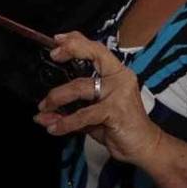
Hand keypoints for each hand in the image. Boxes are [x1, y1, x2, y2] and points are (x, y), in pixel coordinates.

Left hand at [34, 32, 162, 166]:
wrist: (144, 146)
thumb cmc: (120, 127)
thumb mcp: (92, 116)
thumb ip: (69, 111)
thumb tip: (42, 113)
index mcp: (116, 73)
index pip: (97, 49)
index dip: (76, 41)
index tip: (57, 42)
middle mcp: (119, 78)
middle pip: (95, 54)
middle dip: (72, 49)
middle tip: (54, 56)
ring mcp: (119, 93)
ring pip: (80, 87)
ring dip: (57, 97)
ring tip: (44, 107)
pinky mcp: (115, 111)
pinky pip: (84, 114)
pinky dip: (66, 122)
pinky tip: (55, 128)